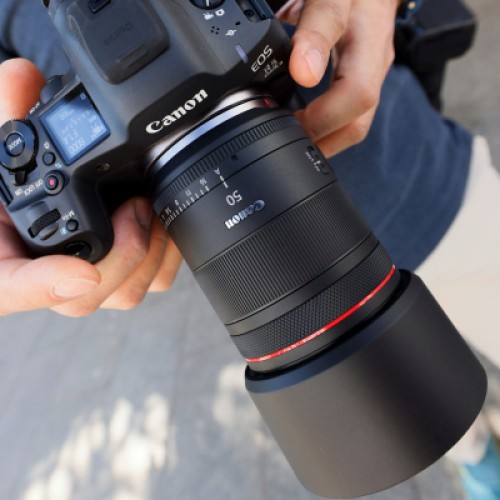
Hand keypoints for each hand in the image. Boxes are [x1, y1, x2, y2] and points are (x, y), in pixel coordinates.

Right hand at [0, 59, 181, 316]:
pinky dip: (164, 256)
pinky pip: (147, 284)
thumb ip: (6, 113)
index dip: (45, 286)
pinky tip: (164, 223)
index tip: (82, 272)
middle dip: (123, 253)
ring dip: (148, 253)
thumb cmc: (10, 192)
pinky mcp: (115, 278)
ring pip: (123, 295)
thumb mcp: (2, 152)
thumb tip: (22, 76)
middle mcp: (45, 279)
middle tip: (136, 207)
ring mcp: (84, 283)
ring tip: (149, 209)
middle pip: (86, 298)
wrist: (27, 207)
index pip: (11, 290)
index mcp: (3, 261)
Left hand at [277, 0, 399, 156]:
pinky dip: (323, 121)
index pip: (357, 96)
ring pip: (353, 121)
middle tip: (287, 143)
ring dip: (322, 137)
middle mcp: (373, 65)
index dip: (323, 119)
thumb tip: (303, 72)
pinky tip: (303, 123)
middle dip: (322, 142)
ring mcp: (370, 71)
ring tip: (291, 138)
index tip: (290, 122)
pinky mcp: (361, 72)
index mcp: (369, 45)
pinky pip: (347, 108)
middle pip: (357, 124)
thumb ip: (317, 29)